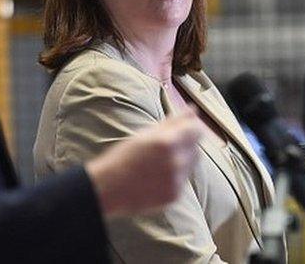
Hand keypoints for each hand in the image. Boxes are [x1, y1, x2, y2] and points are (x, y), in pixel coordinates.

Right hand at [85, 107, 201, 217]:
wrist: (108, 188)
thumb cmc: (123, 157)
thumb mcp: (145, 134)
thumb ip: (173, 122)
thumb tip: (192, 110)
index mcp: (167, 142)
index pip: (196, 130)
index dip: (192, 129)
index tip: (185, 129)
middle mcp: (175, 162)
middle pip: (196, 149)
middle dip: (187, 147)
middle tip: (168, 148)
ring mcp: (176, 181)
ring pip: (191, 166)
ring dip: (182, 162)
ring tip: (159, 164)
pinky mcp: (174, 196)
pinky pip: (183, 182)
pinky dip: (175, 178)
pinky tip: (156, 177)